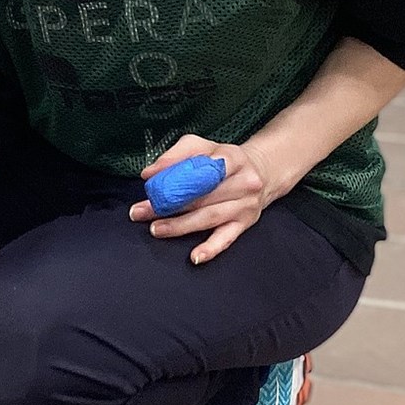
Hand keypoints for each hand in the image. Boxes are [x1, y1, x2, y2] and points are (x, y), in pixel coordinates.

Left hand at [129, 134, 278, 265]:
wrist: (262, 173)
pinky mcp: (245, 223)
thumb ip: (176, 155)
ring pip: (209, 217)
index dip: (174, 177)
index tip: (150, 185)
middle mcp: (243, 182)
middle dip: (169, 204)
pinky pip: (226, 238)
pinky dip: (210, 249)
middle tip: (142, 211)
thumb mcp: (203, 147)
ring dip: (180, 225)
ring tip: (157, 228)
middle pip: (202, 195)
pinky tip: (195, 256)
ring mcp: (245, 205)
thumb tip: (150, 173)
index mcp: (232, 158)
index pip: (201, 167)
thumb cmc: (224, 160)